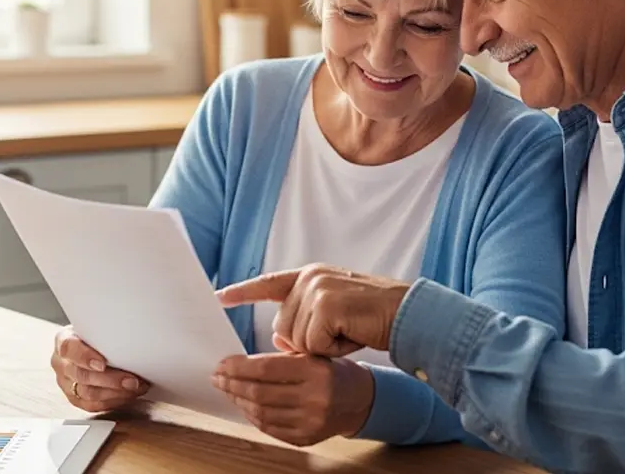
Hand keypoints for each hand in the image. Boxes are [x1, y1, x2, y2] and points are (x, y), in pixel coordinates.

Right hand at [51, 326, 149, 411]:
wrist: (89, 346)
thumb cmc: (95, 335)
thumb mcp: (97, 327)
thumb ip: (105, 332)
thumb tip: (131, 334)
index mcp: (63, 340)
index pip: (69, 348)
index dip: (85, 357)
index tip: (102, 364)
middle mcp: (61, 363)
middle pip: (81, 375)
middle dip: (110, 380)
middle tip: (131, 380)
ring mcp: (66, 383)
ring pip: (88, 394)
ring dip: (116, 393)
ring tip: (135, 388)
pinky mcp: (75, 399)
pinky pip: (93, 405)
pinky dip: (113, 401)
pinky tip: (128, 395)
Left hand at [212, 353, 374, 446]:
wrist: (360, 400)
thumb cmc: (332, 372)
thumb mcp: (311, 353)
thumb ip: (279, 354)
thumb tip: (238, 362)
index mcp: (315, 370)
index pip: (265, 368)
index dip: (238, 367)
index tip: (222, 364)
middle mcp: (314, 398)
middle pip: (259, 392)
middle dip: (232, 384)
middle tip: (218, 377)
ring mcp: (310, 421)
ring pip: (261, 412)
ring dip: (239, 400)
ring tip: (228, 390)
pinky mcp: (307, 438)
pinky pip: (270, 428)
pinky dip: (252, 416)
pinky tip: (245, 405)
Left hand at [217, 263, 409, 355]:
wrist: (407, 314)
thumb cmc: (372, 317)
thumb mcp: (333, 315)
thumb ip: (304, 319)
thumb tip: (277, 341)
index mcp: (309, 275)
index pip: (268, 283)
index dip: (242, 291)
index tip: (217, 297)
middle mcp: (309, 278)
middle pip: (282, 327)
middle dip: (306, 342)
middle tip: (339, 333)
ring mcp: (317, 289)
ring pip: (295, 339)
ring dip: (321, 347)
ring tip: (347, 333)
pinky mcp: (326, 306)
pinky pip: (312, 345)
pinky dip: (332, 349)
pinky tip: (351, 336)